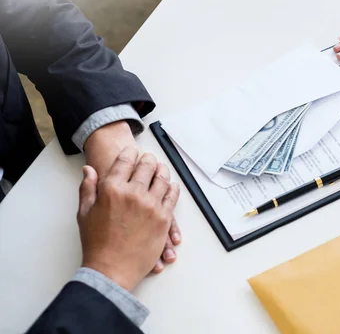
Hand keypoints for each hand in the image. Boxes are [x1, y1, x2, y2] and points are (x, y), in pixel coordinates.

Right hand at [77, 147, 179, 290]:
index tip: (132, 151)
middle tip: (149, 158)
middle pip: (146, 166)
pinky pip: (172, 196)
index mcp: (111, 189)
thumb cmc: (96, 243)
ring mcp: (151, 205)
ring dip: (162, 170)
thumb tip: (89, 170)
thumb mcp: (84, 213)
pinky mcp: (164, 218)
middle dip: (148, 159)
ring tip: (161, 169)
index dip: (129, 153)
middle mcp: (133, 193)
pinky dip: (172, 188)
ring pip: (162, 178)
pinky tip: (171, 186)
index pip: (125, 161)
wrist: (111, 270)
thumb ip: (88, 188)